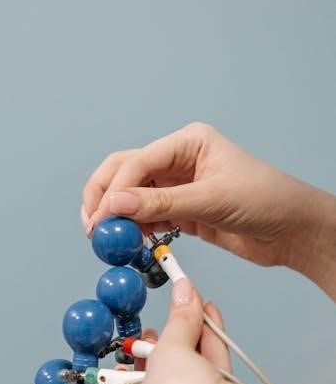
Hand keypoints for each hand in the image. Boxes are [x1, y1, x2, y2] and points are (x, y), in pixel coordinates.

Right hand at [82, 123, 335, 296]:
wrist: (291, 230)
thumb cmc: (266, 200)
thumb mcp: (211, 200)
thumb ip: (161, 204)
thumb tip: (115, 206)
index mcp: (188, 142)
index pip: (137, 162)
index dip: (115, 190)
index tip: (101, 218)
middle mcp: (179, 160)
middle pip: (126, 172)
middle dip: (105, 197)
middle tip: (92, 225)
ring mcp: (179, 186)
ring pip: (133, 196)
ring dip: (119, 216)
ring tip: (109, 239)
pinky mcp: (182, 211)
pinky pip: (148, 216)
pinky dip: (136, 228)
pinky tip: (131, 241)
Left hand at [91, 278, 317, 383]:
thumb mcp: (166, 355)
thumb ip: (176, 323)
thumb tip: (183, 292)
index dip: (114, 377)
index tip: (122, 355)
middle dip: (157, 351)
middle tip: (154, 331)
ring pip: (184, 378)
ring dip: (189, 341)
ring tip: (190, 307)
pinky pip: (209, 378)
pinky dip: (210, 347)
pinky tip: (210, 317)